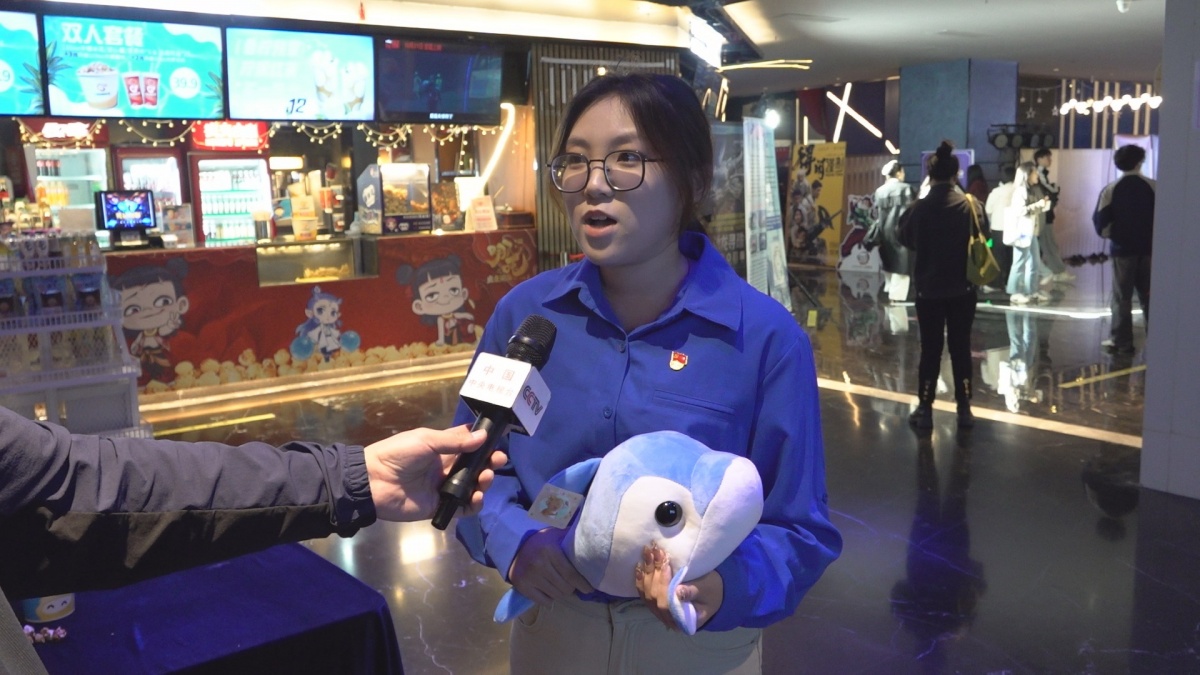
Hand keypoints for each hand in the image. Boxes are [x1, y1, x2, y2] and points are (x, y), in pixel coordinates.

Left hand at [364, 424, 498, 521]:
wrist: (374, 482)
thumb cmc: (398, 455)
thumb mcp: (426, 440)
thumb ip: (455, 441)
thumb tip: (483, 436)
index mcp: (442, 448)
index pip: (468, 443)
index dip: (483, 442)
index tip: (497, 441)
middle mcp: (447, 467)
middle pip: (476, 465)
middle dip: (489, 462)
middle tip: (497, 461)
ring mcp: (445, 487)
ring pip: (473, 486)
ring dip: (484, 481)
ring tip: (485, 477)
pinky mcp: (441, 506)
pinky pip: (464, 507)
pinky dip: (474, 503)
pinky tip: (476, 496)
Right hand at [508, 527, 593, 605]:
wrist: (515, 547)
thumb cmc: (542, 542)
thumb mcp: (556, 535)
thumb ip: (572, 539)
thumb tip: (593, 543)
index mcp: (550, 551)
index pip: (571, 574)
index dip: (582, 584)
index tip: (589, 589)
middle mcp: (539, 564)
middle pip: (565, 587)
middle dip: (571, 588)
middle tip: (571, 584)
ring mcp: (529, 577)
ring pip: (556, 595)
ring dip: (561, 593)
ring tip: (561, 586)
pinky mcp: (522, 586)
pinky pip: (543, 601)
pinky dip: (549, 599)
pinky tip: (549, 591)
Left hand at [634, 543, 723, 630]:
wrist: (712, 594)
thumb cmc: (712, 591)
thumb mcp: (707, 590)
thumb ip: (693, 591)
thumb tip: (678, 592)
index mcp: (682, 620)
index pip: (666, 605)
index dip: (663, 584)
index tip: (665, 563)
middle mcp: (668, 619)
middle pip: (653, 598)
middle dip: (653, 573)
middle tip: (655, 551)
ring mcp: (660, 613)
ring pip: (647, 594)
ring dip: (646, 572)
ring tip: (648, 552)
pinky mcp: (655, 603)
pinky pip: (644, 593)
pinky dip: (641, 579)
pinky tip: (640, 566)